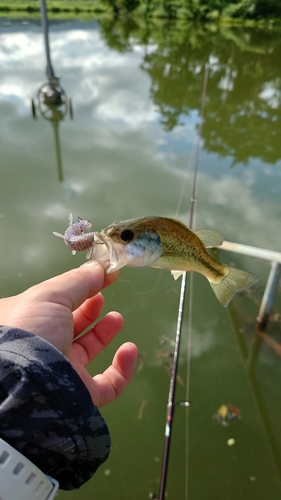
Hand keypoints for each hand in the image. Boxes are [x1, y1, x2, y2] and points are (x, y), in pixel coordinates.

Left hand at [0, 261, 137, 406]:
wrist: (26, 383)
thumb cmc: (30, 332)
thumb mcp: (52, 294)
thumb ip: (79, 280)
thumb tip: (103, 268)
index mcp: (26, 323)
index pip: (51, 303)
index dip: (75, 289)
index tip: (101, 276)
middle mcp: (40, 347)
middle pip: (69, 326)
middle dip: (89, 309)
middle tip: (102, 297)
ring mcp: (59, 372)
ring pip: (86, 352)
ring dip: (104, 334)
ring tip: (117, 318)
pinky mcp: (78, 395)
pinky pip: (106, 386)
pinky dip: (122, 369)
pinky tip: (129, 350)